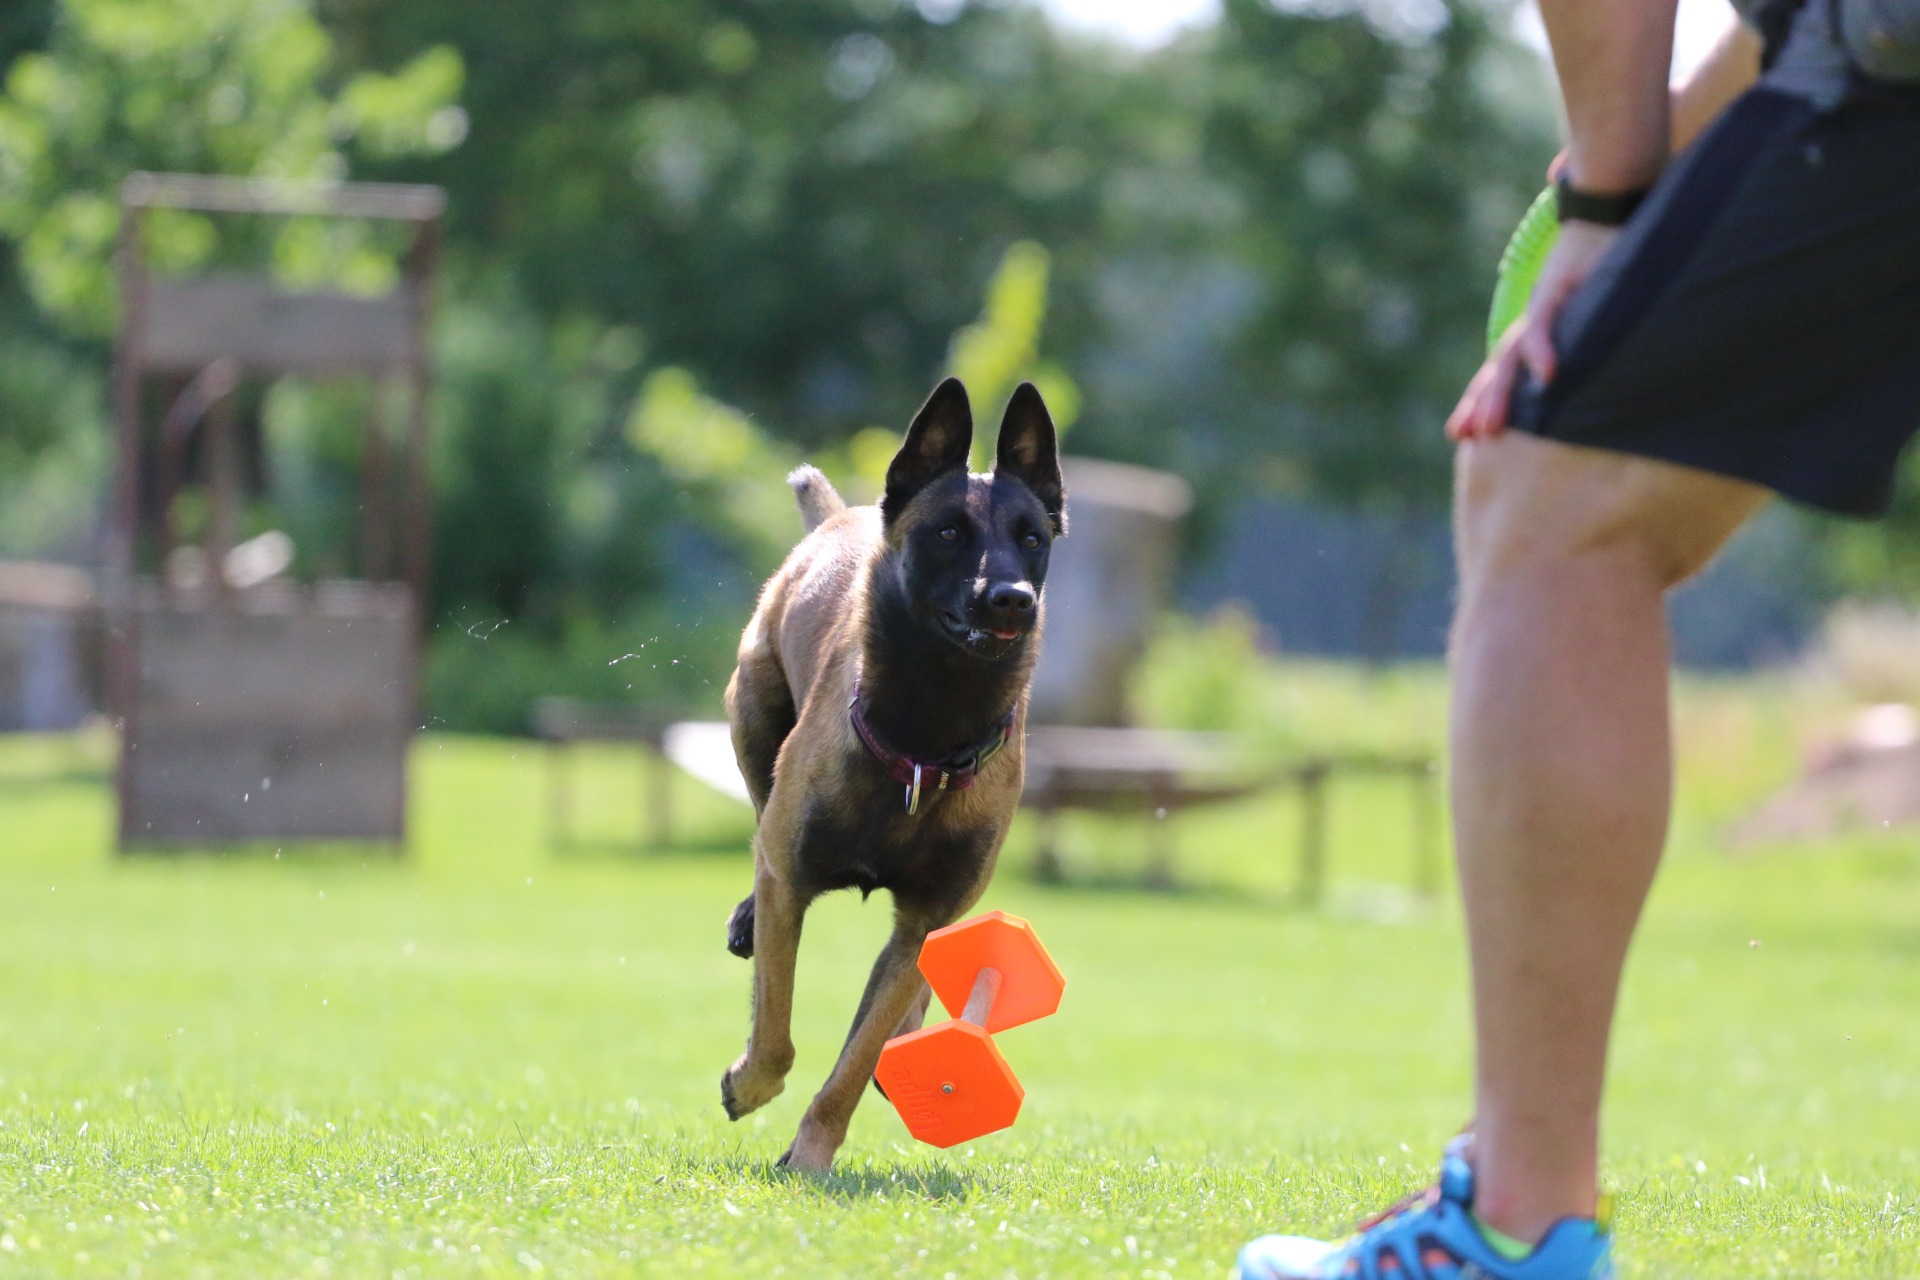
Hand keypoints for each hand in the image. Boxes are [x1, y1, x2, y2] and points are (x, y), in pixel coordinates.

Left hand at [1445, 220, 1619, 442]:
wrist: (1602, 207)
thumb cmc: (1600, 260)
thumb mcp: (1586, 310)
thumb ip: (1576, 340)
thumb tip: (1571, 374)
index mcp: (1535, 329)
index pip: (1500, 371)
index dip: (1480, 401)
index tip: (1460, 435)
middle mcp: (1532, 321)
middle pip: (1499, 371)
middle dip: (1483, 405)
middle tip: (1468, 438)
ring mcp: (1542, 306)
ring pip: (1513, 357)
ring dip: (1502, 392)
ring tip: (1492, 426)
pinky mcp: (1556, 289)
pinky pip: (1546, 324)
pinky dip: (1544, 349)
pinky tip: (1544, 377)